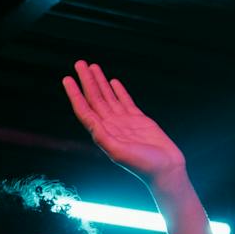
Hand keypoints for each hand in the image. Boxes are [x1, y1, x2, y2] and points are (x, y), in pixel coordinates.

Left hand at [63, 61, 186, 184]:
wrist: (166, 170)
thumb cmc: (143, 166)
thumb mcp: (120, 152)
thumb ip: (104, 137)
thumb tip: (91, 123)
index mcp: (103, 133)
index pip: (85, 110)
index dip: (75, 94)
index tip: (67, 79)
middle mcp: (111, 126)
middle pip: (95, 99)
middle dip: (87, 81)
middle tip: (79, 63)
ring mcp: (124, 122)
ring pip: (109, 97)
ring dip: (99, 82)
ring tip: (92, 67)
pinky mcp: (139, 120)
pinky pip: (126, 101)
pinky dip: (119, 91)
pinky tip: (113, 81)